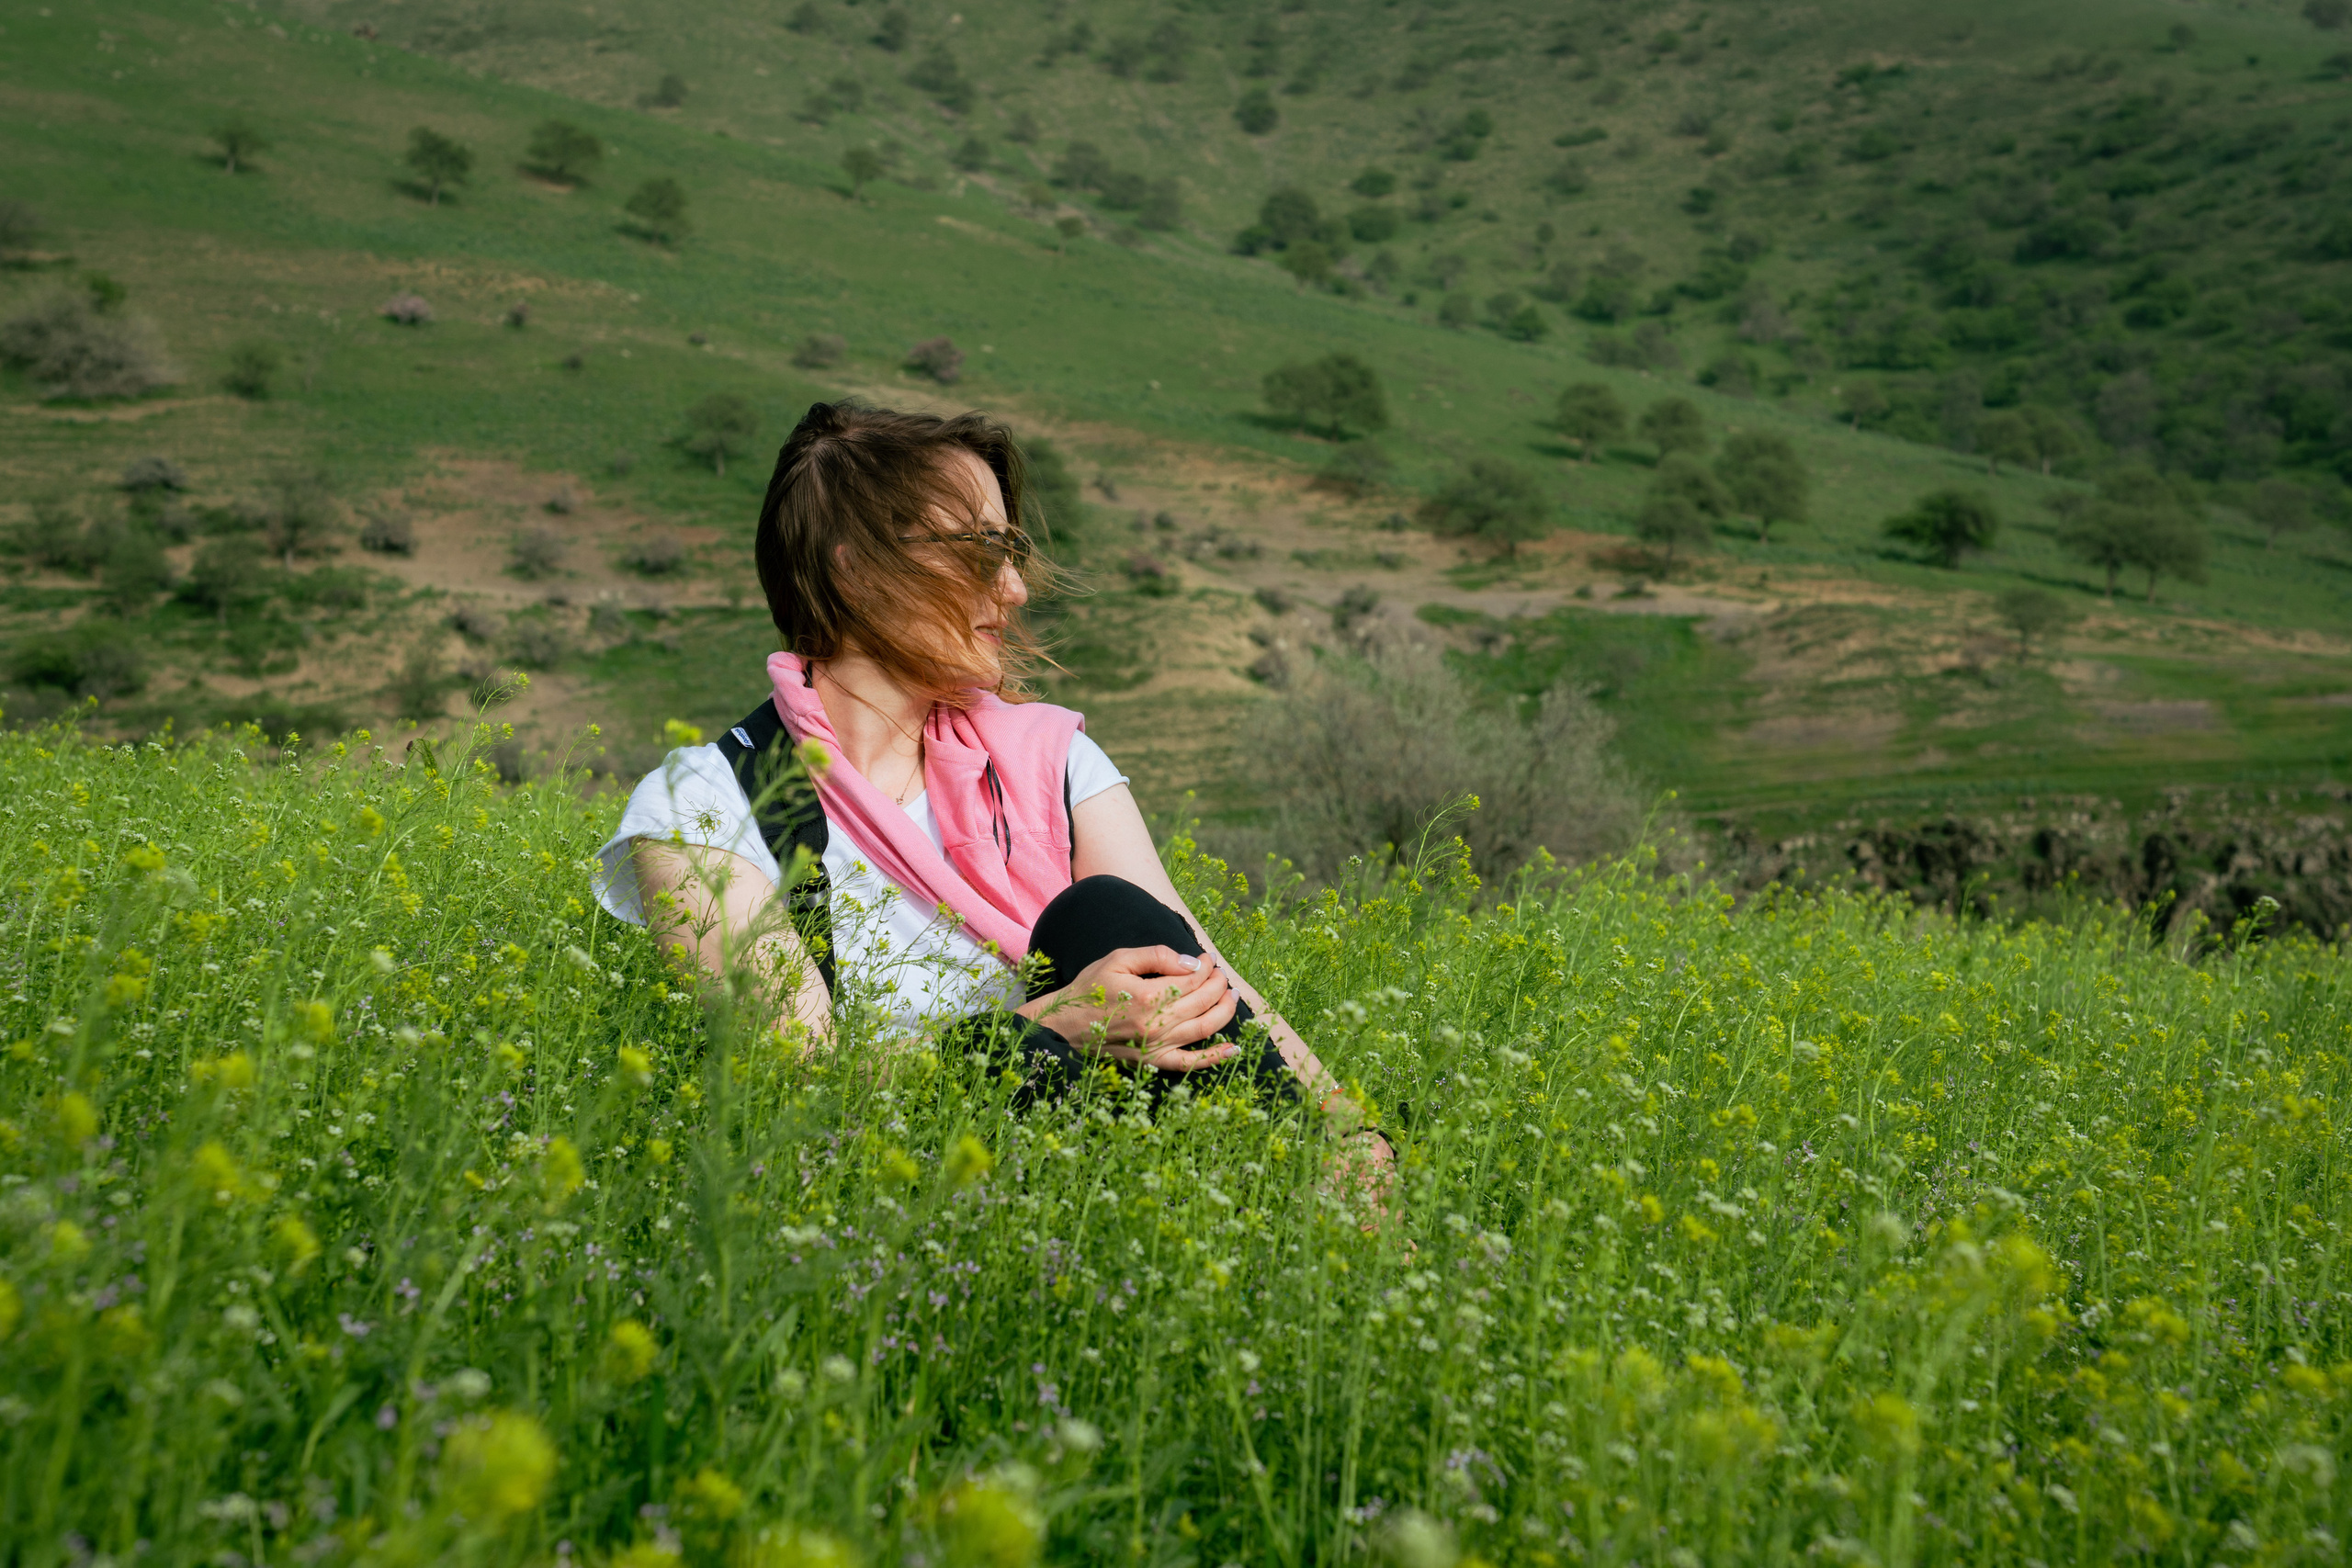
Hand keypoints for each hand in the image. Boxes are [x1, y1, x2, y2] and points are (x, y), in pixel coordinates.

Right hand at [1017, 945, 1241, 1071]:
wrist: (1064, 1025)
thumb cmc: (1090, 989)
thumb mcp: (1118, 959)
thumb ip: (1157, 956)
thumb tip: (1192, 963)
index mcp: (1149, 996)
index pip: (1193, 980)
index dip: (1207, 967)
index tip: (1208, 958)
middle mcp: (1157, 1024)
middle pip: (1203, 1001)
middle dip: (1219, 984)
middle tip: (1221, 973)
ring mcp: (1157, 1046)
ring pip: (1205, 1028)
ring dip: (1225, 1010)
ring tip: (1232, 996)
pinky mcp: (1153, 1062)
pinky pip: (1190, 1063)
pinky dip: (1215, 1057)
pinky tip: (1234, 1048)